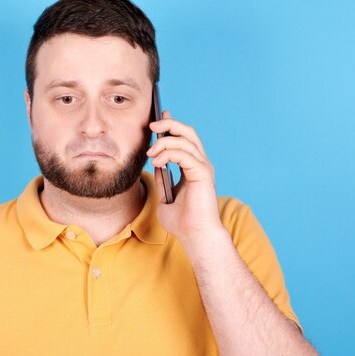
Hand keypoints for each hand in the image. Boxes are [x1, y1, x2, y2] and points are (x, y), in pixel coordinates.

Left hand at [147, 111, 225, 244]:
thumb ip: (163, 179)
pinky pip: (185, 154)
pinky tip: (157, 162)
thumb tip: (156, 163)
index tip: (157, 119)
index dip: (172, 125)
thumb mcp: (165, 197)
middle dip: (169, 124)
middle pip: (188, 132)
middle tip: (152, 124)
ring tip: (150, 154)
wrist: (194, 236)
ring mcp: (203, 168)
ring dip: (164, 142)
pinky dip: (169, 154)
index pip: (184, 139)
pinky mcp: (202, 174)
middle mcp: (201, 164)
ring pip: (185, 140)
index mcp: (194, 168)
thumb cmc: (182, 222)